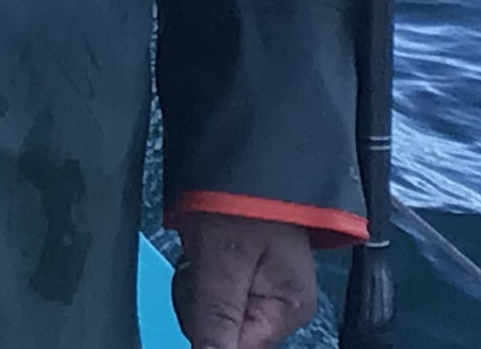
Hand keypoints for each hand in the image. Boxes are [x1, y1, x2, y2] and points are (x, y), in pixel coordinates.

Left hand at [172, 214, 317, 348]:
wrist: (244, 152)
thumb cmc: (240, 200)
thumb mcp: (224, 259)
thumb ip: (217, 317)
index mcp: (286, 309)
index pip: (238, 348)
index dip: (210, 331)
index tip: (199, 290)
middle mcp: (277, 307)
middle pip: (223, 336)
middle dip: (198, 304)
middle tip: (196, 264)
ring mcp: (259, 291)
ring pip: (210, 316)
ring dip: (194, 288)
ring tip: (198, 253)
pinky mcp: (240, 276)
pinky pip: (209, 295)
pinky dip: (196, 276)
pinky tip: (197, 252)